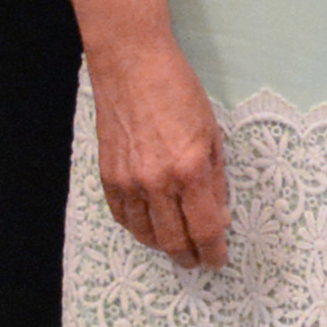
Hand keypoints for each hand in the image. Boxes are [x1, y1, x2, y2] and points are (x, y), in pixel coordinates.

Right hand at [91, 38, 232, 266]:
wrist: (131, 66)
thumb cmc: (179, 92)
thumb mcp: (213, 134)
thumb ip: (215, 179)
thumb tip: (218, 216)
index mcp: (191, 170)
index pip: (205, 229)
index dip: (213, 252)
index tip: (218, 260)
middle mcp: (157, 182)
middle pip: (174, 241)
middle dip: (189, 257)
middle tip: (198, 261)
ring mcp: (129, 181)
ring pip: (145, 235)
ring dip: (163, 246)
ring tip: (176, 246)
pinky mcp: (108, 176)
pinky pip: (122, 217)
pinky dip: (138, 229)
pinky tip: (150, 227)